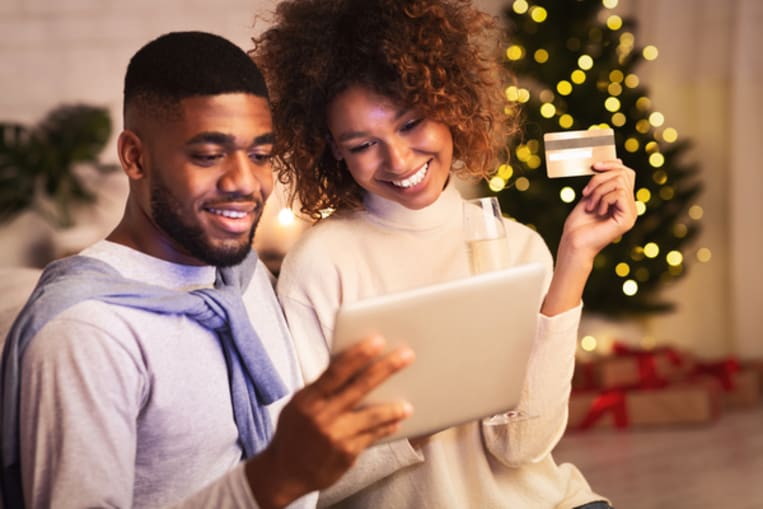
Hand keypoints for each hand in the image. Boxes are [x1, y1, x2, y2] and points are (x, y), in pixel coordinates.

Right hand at [246, 335, 413, 507]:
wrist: (284, 474)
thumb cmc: (294, 433)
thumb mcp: (299, 405)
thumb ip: (322, 388)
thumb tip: (350, 364)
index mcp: (308, 399)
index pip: (335, 372)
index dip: (358, 355)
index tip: (378, 340)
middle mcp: (322, 417)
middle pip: (360, 388)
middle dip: (386, 369)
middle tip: (408, 355)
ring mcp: (336, 437)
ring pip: (373, 417)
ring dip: (393, 409)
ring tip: (408, 404)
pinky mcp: (347, 455)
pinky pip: (373, 437)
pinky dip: (386, 428)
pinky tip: (396, 422)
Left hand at [562, 159, 636, 257]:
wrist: (574, 243)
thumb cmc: (579, 223)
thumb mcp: (590, 195)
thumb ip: (603, 181)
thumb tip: (618, 160)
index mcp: (622, 201)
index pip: (626, 173)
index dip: (611, 165)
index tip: (594, 166)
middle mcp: (630, 207)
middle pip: (623, 174)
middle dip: (600, 178)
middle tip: (585, 192)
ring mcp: (630, 213)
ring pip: (619, 182)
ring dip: (598, 190)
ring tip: (589, 205)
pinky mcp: (627, 219)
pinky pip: (618, 194)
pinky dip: (602, 198)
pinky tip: (596, 210)